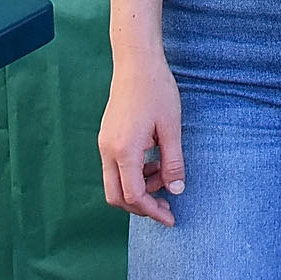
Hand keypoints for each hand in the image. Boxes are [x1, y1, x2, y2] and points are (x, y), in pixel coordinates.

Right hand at [98, 51, 187, 224]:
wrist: (136, 62)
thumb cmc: (156, 90)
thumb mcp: (171, 127)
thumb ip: (173, 162)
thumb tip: (176, 190)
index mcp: (124, 150)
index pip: (134, 195)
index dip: (152, 211)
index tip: (171, 217)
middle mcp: (108, 150)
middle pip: (117, 196)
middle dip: (141, 207)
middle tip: (166, 206)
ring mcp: (104, 143)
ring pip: (114, 183)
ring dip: (138, 189)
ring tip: (164, 176)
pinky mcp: (107, 137)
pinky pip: (115, 167)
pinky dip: (133, 174)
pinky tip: (153, 162)